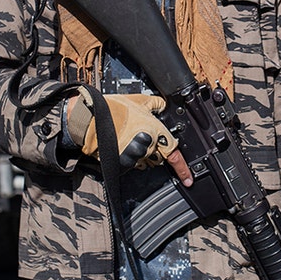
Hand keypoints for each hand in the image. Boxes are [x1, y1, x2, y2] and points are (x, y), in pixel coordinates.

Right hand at [66, 93, 183, 177]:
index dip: (183, 170)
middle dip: (156, 150)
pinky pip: (133, 164)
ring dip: (144, 154)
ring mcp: (135, 157)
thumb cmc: (113, 110)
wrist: (92, 119)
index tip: (188, 179)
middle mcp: (148, 147)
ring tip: (132, 139)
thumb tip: (163, 105)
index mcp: (156, 131)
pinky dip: (131, 157)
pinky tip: (124, 145)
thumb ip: (156, 104)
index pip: (175, 155)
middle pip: (160, 158)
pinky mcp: (123, 163)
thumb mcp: (140, 100)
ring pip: (146, 161)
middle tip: (145, 138)